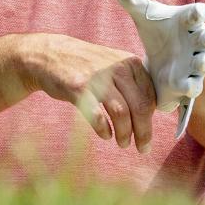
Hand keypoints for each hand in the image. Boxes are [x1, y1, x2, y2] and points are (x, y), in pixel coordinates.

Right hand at [19, 33, 156, 152]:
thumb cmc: (88, 66)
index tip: (147, 133)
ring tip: (122, 143)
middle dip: (143, 132)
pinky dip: (104, 130)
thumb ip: (134, 83)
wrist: (51, 55)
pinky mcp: (78, 88)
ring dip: (124, 134)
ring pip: (121, 113)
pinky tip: (105, 134)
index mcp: (130, 62)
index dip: (151, 120)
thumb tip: (152, 113)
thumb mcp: (115, 64)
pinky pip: (97, 116)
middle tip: (142, 148)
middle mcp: (117, 68)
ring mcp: (97, 78)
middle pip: (140, 107)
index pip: (150, 97)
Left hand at [107, 0, 204, 112]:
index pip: (200, 13)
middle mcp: (197, 42)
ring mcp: (195, 64)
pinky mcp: (188, 83)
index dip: (201, 12)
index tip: (199, 11)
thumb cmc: (158, 31)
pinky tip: (182, 88)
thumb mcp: (142, 14)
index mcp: (188, 21)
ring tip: (199, 63)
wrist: (160, 61)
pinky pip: (194, 87)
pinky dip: (190, 87)